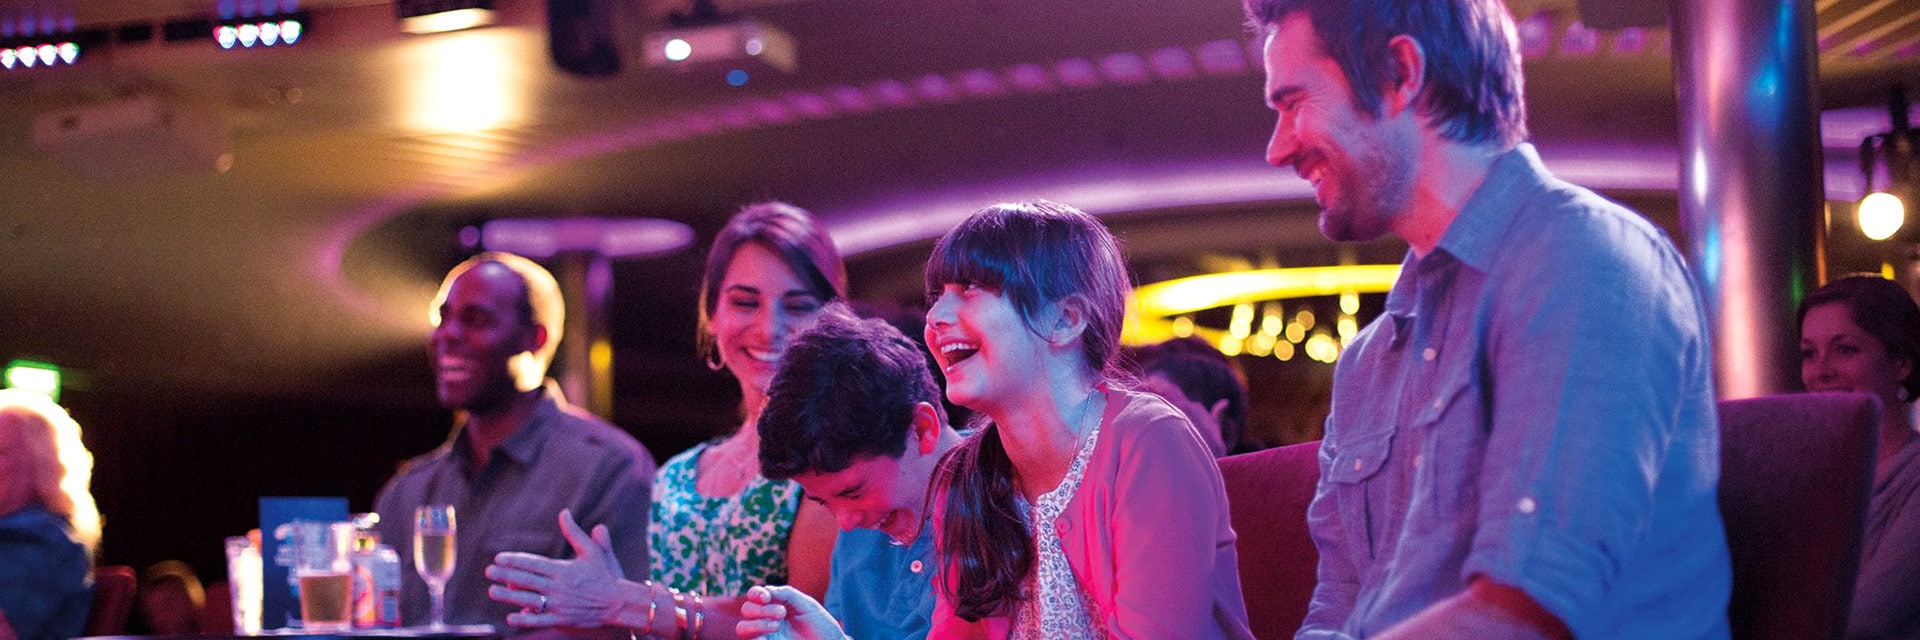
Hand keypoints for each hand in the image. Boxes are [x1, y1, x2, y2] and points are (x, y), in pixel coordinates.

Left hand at [486, 509, 626, 628]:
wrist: (619, 603)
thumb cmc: (605, 575)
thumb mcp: (592, 551)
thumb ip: (575, 532)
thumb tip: (564, 512)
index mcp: (564, 570)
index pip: (533, 563)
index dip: (514, 561)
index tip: (499, 558)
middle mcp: (559, 587)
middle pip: (526, 580)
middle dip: (505, 575)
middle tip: (489, 572)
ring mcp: (560, 605)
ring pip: (528, 599)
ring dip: (508, 596)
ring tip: (492, 591)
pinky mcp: (562, 619)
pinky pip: (539, 620)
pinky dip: (525, 618)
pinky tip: (511, 616)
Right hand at [734, 585, 844, 639]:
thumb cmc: (819, 624)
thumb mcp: (806, 604)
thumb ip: (786, 594)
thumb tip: (765, 590)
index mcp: (775, 605)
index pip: (755, 596)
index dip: (755, 594)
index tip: (766, 597)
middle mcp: (767, 619)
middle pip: (746, 610)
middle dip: (761, 610)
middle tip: (782, 614)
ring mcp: (766, 636)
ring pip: (742, 628)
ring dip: (757, 624)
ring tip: (777, 626)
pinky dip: (757, 639)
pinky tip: (768, 638)